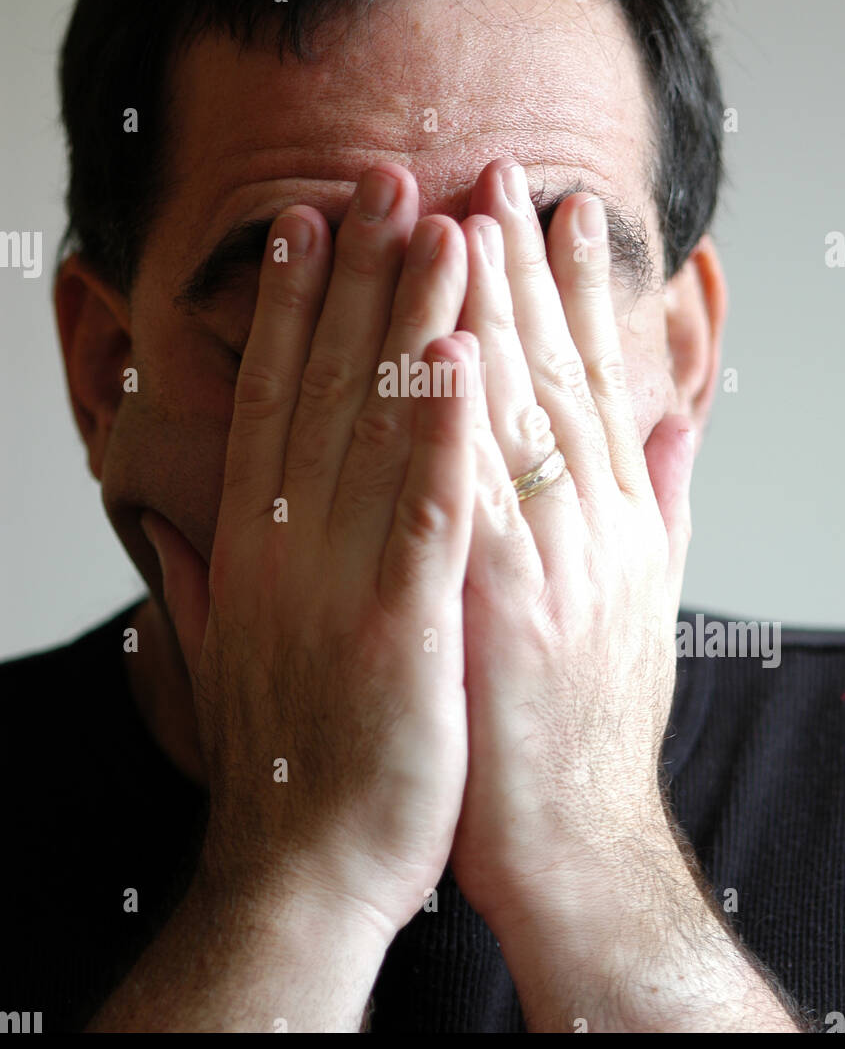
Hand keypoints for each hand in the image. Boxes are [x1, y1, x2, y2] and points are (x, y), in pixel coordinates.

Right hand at [141, 165, 478, 943]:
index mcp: (257, 543)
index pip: (274, 399)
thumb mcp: (231, 648)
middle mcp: (288, 541)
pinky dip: (444, 427)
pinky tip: (467, 356)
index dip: (294, 308)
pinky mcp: (399, 624)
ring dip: (411, 320)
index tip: (313, 228)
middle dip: (358, 277)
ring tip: (442, 228)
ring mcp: (339, 577)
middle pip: (325, 386)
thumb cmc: (285, 758)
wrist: (300, 866)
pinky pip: (425, 508)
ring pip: (376, 425)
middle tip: (385, 182)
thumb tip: (173, 523)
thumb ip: (211, 574)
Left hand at [448, 158, 695, 930]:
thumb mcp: (642, 601)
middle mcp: (593, 523)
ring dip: (496, 309)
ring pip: (522, 413)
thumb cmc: (590, 724)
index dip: (578, 291)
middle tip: (504, 171)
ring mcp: (554, 560)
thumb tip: (671, 424)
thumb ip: (658, 502)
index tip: (559, 210)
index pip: (592, 381)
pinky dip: (469, 418)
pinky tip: (453, 343)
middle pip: (556, 374)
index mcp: (614, 516)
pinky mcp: (505, 607)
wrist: (574, 842)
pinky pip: (481, 494)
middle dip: (530, 267)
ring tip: (470, 216)